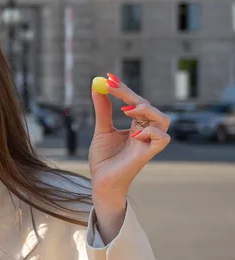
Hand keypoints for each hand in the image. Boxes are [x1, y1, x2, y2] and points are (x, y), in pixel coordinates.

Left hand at [89, 74, 170, 239]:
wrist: (100, 181)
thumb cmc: (103, 160)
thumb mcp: (101, 131)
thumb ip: (103, 110)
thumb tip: (96, 87)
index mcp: (136, 125)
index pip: (135, 102)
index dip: (123, 89)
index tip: (108, 78)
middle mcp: (146, 132)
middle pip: (149, 107)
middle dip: (131, 95)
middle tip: (111, 86)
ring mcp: (149, 143)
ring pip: (163, 120)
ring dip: (146, 110)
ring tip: (126, 110)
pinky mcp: (150, 154)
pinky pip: (162, 138)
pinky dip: (151, 132)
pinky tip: (134, 134)